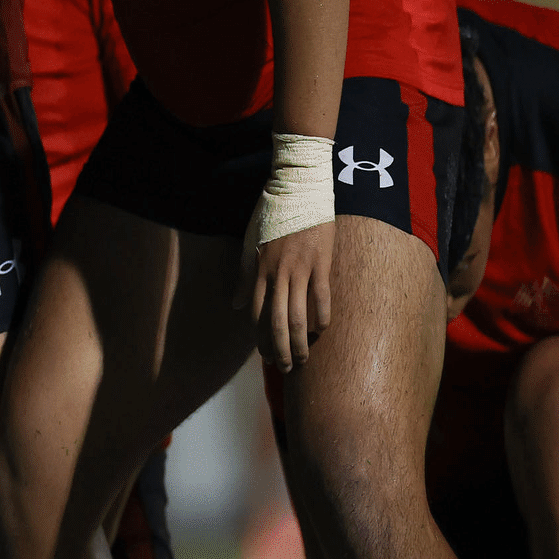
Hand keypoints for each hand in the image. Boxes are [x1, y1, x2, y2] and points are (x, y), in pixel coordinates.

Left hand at [246, 221, 334, 371]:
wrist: (297, 190)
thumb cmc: (271, 215)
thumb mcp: (250, 241)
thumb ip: (244, 275)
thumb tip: (236, 305)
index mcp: (259, 268)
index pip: (256, 313)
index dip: (259, 337)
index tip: (264, 354)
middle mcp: (277, 272)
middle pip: (276, 321)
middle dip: (279, 349)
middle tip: (283, 367)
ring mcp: (300, 269)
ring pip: (298, 315)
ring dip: (300, 342)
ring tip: (303, 359)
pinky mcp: (321, 262)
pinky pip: (322, 297)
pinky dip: (322, 317)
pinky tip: (322, 330)